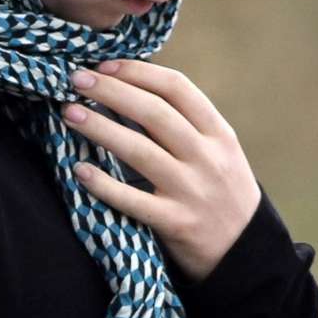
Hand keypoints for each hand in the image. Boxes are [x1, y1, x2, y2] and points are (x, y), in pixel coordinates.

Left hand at [64, 59, 263, 280]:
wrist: (247, 253)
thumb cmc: (222, 192)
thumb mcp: (219, 153)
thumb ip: (185, 125)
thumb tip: (128, 87)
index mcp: (219, 134)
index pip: (178, 89)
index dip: (138, 72)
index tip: (105, 65)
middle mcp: (208, 158)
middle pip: (154, 113)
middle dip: (111, 91)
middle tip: (76, 79)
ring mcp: (192, 191)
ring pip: (139, 151)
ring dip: (100, 128)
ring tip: (69, 113)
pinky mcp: (176, 223)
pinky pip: (133, 200)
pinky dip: (103, 184)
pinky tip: (79, 169)